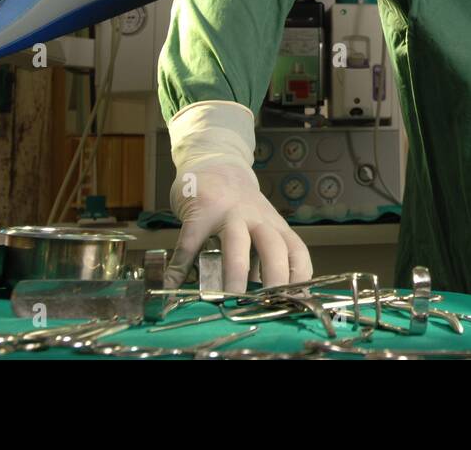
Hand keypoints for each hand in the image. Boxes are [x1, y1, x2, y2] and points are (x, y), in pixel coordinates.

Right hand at [166, 162, 312, 291]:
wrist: (216, 162)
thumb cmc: (240, 206)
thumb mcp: (258, 226)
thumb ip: (259, 258)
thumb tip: (263, 298)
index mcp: (274, 226)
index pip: (297, 251)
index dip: (298, 276)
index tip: (294, 301)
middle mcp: (257, 219)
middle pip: (273, 247)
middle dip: (274, 278)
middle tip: (267, 307)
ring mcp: (228, 213)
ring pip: (236, 243)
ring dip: (233, 273)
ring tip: (226, 300)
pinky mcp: (200, 211)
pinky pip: (190, 243)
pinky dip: (180, 266)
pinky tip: (172, 284)